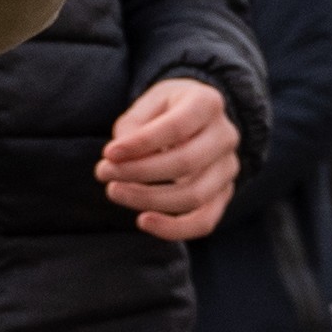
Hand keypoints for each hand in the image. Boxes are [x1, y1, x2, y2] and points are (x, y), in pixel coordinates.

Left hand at [99, 78, 238, 240]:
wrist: (195, 121)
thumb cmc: (165, 111)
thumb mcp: (148, 104)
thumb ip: (134, 127)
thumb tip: (119, 159)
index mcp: (208, 103)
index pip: (176, 127)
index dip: (141, 143)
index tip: (108, 153)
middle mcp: (225, 136)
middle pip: (186, 163)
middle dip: (139, 172)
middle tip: (103, 173)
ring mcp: (228, 168)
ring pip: (194, 196)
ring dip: (148, 199)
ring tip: (114, 191)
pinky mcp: (223, 195)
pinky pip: (204, 222)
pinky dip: (173, 229)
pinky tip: (142, 221)